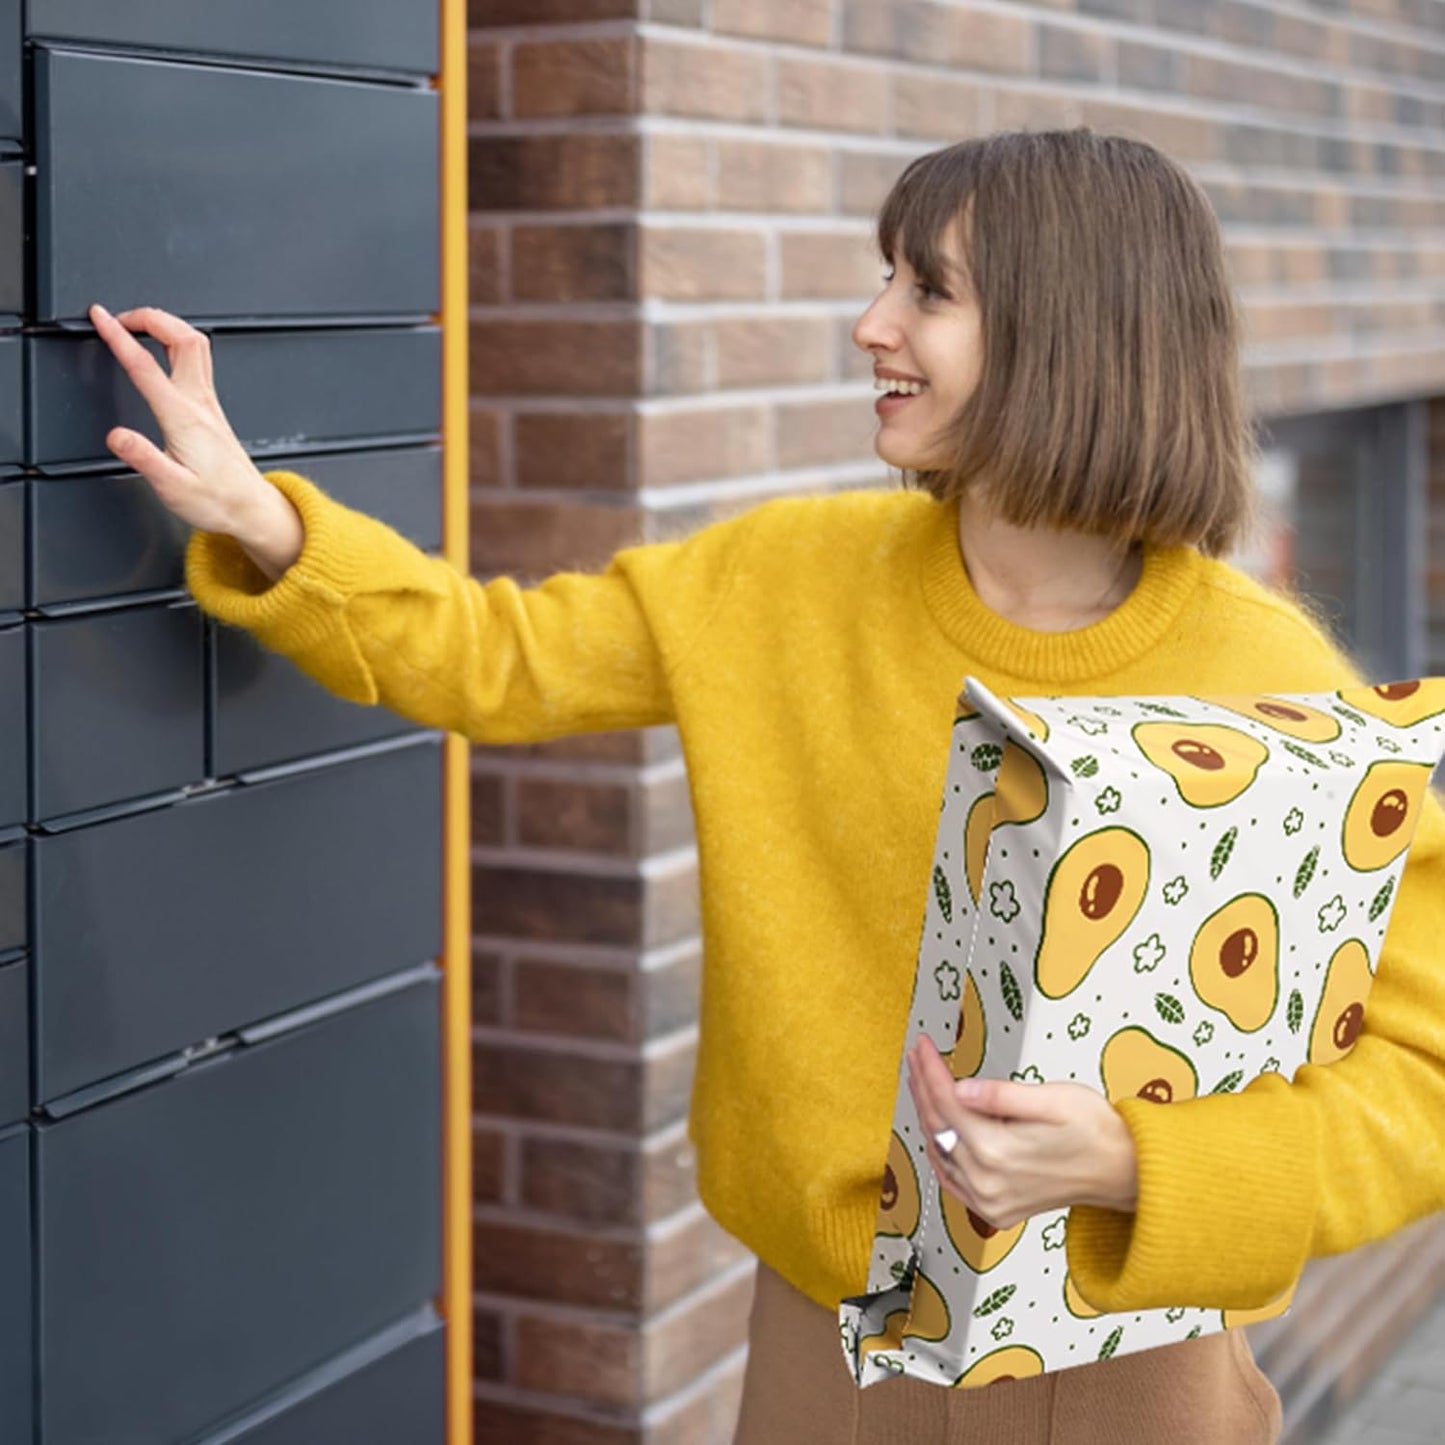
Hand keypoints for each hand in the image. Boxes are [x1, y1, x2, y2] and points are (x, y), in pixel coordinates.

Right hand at [87, 303, 302, 578]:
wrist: (251, 508)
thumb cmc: (217, 500)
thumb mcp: (173, 487)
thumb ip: (144, 458)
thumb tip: (117, 436)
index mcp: (183, 418)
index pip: (146, 365)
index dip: (119, 335)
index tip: (100, 317)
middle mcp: (199, 403)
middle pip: (182, 338)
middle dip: (149, 317)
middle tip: (118, 317)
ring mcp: (209, 403)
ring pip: (195, 344)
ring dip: (165, 325)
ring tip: (137, 324)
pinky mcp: (211, 408)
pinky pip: (198, 359)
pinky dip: (176, 341)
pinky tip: (163, 347)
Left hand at [905, 1033, 1137, 1230]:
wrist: (1124, 1172)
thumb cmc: (1096, 1131)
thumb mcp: (1053, 1098)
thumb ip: (1002, 1095)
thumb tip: (961, 1088)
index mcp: (997, 1152)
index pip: (948, 1103)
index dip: (931, 1070)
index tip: (924, 1045)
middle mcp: (987, 1183)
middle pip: (939, 1125)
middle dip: (924, 1086)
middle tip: (917, 1056)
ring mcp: (989, 1201)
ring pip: (941, 1151)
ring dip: (928, 1115)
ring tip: (921, 1082)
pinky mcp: (995, 1210)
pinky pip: (952, 1179)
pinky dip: (940, 1151)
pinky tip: (936, 1131)